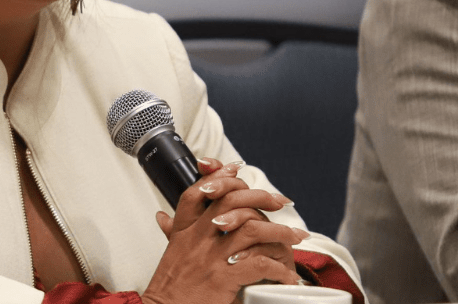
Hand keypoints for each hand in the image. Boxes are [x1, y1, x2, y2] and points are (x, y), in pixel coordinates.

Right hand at [140, 159, 307, 303]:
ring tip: (295, 237)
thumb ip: (171, 233)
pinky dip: (277, 268)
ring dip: (279, 231)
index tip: (237, 170)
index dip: (219, 177)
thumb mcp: (168, 254)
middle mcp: (196, 239)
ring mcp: (210, 257)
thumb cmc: (170, 287)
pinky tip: (286, 274)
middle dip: (260, 196)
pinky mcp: (223, 279)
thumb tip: (163, 217)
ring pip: (250, 228)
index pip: (198, 191)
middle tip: (280, 202)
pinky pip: (258, 264)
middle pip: (229, 201)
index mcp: (183, 231)